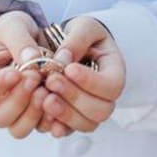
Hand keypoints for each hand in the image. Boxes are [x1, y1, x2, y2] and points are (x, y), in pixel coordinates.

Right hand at [0, 10, 52, 138]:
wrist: (29, 33)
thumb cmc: (12, 28)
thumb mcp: (12, 25)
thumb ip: (19, 40)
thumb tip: (31, 59)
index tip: (14, 72)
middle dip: (18, 101)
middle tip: (34, 78)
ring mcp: (15, 109)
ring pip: (18, 128)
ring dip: (34, 113)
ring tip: (46, 90)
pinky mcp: (35, 112)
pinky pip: (41, 126)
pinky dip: (51, 118)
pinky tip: (59, 100)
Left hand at [38, 16, 125, 135]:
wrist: (68, 42)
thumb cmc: (81, 33)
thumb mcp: (83, 26)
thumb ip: (77, 39)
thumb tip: (63, 59)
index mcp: (114, 71)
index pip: (112, 86)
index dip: (92, 82)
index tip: (69, 68)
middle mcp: (106, 95)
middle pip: (101, 110)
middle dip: (75, 98)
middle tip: (51, 81)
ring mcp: (90, 109)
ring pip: (86, 124)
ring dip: (64, 113)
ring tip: (44, 97)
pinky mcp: (72, 117)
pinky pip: (68, 130)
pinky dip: (55, 124)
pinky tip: (42, 112)